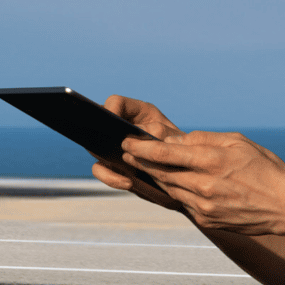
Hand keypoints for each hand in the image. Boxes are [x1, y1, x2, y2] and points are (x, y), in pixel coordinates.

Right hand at [89, 95, 185, 210]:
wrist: (188, 177)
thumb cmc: (185, 152)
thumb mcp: (177, 139)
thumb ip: (160, 133)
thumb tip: (142, 133)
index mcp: (138, 113)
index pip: (116, 102)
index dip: (111, 109)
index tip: (112, 120)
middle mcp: (122, 128)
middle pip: (99, 125)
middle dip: (101, 136)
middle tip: (111, 148)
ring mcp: (115, 148)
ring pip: (95, 149)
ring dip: (107, 161)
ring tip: (124, 173)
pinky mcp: (114, 167)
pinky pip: (102, 170)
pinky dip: (111, 177)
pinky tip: (128, 182)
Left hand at [119, 128, 284, 236]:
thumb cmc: (264, 168)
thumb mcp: (236, 142)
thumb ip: (202, 139)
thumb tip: (173, 140)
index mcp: (211, 161)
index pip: (164, 154)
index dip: (140, 148)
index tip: (126, 142)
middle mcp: (204, 186)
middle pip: (161, 173)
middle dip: (141, 162)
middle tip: (128, 153)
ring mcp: (204, 206)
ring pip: (169, 189)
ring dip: (156, 177)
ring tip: (146, 166)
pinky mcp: (207, 220)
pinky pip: (183, 203)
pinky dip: (176, 192)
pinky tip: (173, 183)